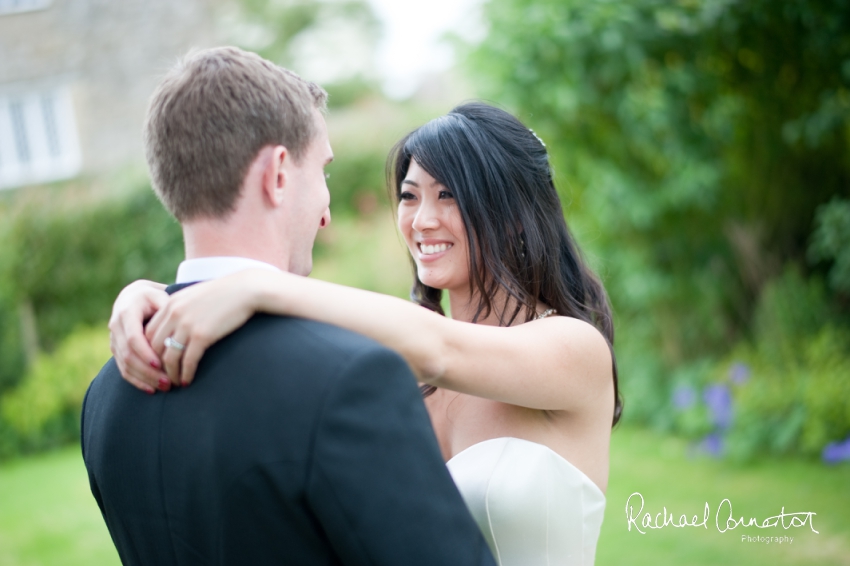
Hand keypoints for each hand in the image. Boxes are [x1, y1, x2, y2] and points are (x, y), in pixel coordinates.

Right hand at [109, 280, 169, 392]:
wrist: (134, 297)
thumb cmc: (153, 297)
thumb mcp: (160, 296)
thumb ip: (166, 310)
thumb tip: (176, 329)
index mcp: (126, 312)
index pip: (133, 338)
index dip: (145, 353)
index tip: (161, 364)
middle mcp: (116, 327)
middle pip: (128, 355)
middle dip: (148, 371)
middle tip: (167, 381)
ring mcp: (114, 340)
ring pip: (125, 364)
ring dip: (144, 378)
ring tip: (164, 387)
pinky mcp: (116, 350)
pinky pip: (123, 369)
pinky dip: (136, 381)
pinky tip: (151, 389)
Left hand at [146, 271, 261, 385]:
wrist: (245, 290)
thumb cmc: (224, 293)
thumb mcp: (195, 296)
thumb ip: (181, 308)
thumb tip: (175, 325)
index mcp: (170, 303)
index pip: (148, 333)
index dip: (149, 351)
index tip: (156, 362)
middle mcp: (174, 314)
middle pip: (154, 347)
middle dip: (156, 366)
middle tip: (163, 377)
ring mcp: (187, 325)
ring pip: (169, 357)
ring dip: (171, 374)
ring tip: (175, 383)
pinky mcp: (202, 335)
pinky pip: (188, 361)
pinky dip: (185, 374)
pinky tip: (188, 381)